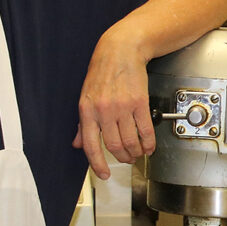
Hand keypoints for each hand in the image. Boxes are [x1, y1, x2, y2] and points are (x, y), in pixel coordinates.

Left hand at [74, 26, 154, 179]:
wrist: (120, 51)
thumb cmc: (102, 71)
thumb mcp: (85, 97)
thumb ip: (82, 124)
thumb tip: (77, 144)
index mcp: (87, 111)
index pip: (91, 146)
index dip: (98, 164)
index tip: (104, 174)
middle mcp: (104, 111)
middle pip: (114, 146)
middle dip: (122, 158)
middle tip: (127, 159)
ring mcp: (122, 107)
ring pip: (131, 141)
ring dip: (136, 152)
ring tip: (138, 153)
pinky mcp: (139, 102)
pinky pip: (145, 129)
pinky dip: (148, 142)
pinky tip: (149, 146)